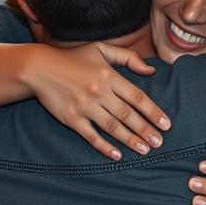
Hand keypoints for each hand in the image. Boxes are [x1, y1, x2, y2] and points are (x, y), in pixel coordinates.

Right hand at [27, 44, 170, 159]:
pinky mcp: (71, 118)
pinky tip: (117, 155)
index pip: (137, 97)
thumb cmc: (73, 58)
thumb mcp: (101, 49)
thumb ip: (128, 57)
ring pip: (112, 127)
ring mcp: (84, 107)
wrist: (39, 68)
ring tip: (145, 150)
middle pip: (127, 115)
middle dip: (145, 130)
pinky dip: (104, 146)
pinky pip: (91, 136)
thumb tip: (150, 71)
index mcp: (109, 76)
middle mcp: (99, 92)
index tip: (166, 124)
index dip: (153, 112)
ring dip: (130, 140)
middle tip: (159, 143)